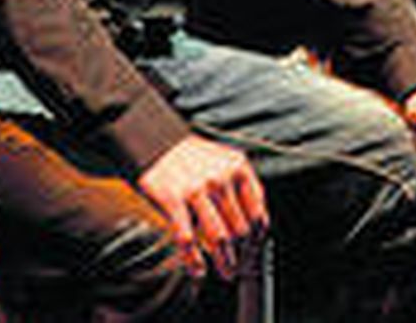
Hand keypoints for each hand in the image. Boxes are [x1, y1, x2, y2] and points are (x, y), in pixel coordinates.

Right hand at [137, 132, 268, 281]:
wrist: (156, 142)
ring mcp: (197, 189)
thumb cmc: (192, 156)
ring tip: (227, 272)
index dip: (257, 239)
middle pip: (240, 229)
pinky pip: (187, 238)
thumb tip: (258, 221)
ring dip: (225, 261)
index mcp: (238, 168)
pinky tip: (198, 270)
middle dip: (243, 254)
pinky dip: (193, 260)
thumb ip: (244, 187)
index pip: (258, 213)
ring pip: (219, 237)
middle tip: (240, 268)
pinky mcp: (173, 199)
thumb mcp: (227, 162)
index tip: (254, 253)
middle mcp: (220, 178)